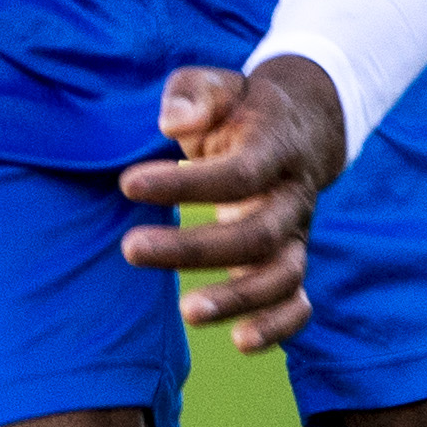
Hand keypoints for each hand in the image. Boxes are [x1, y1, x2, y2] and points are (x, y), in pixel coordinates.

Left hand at [117, 57, 347, 352]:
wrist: (299, 128)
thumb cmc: (240, 108)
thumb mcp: (219, 84)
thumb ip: (195, 94)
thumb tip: (173, 122)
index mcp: (276, 146)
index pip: (240, 172)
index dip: (186, 183)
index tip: (127, 184)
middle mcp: (293, 196)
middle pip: (257, 233)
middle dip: (195, 248)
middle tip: (130, 249)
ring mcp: (296, 234)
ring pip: (284, 275)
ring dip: (239, 299)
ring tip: (187, 312)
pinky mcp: (290, 262)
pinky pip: (298, 302)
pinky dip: (279, 327)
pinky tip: (240, 342)